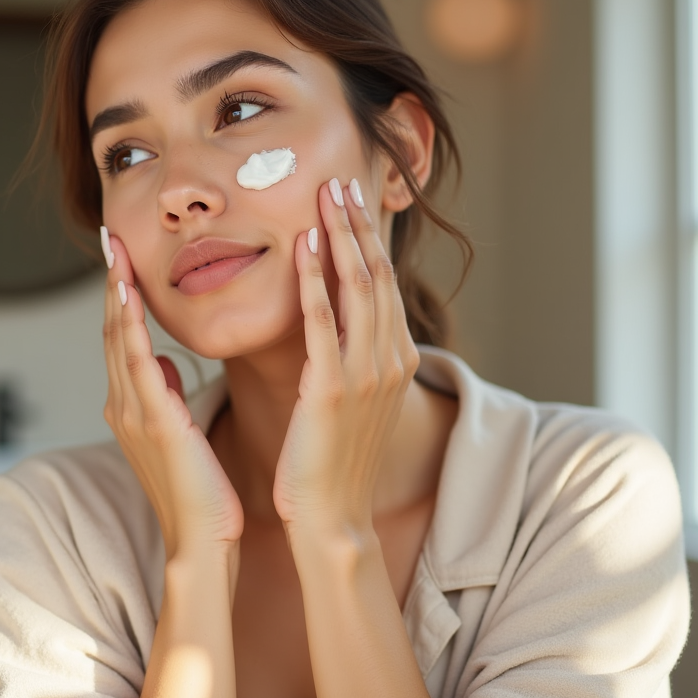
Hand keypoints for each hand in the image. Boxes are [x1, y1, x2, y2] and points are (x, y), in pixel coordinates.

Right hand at [101, 230, 243, 557]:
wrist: (204, 543)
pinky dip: (130, 324)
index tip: (124, 258)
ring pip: (119, 339)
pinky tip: (128, 293)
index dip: (123, 298)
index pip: (126, 339)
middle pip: (115, 331)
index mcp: (134, 406)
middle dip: (112, 283)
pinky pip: (136, 361)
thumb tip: (160, 361)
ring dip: (116, 293)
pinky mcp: (152, 421)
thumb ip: (165, 395)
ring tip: (115, 250)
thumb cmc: (201, 494)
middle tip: (111, 237)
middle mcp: (125, 404)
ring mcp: (133, 412)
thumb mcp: (179, 435)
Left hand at [273, 178, 419, 532]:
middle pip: (377, 275)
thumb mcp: (354, 398)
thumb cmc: (333, 458)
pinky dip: (313, 280)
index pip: (384, 284)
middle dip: (357, 225)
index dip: (367, 239)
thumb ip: (352, 355)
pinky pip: (323, 323)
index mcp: (397, 360)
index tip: (349, 202)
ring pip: (357, 289)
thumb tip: (339, 317)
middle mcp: (391, 360)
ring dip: (340, 238)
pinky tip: (300, 246)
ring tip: (323, 197)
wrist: (332, 516)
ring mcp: (366, 374)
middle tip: (338, 181)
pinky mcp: (332, 390)